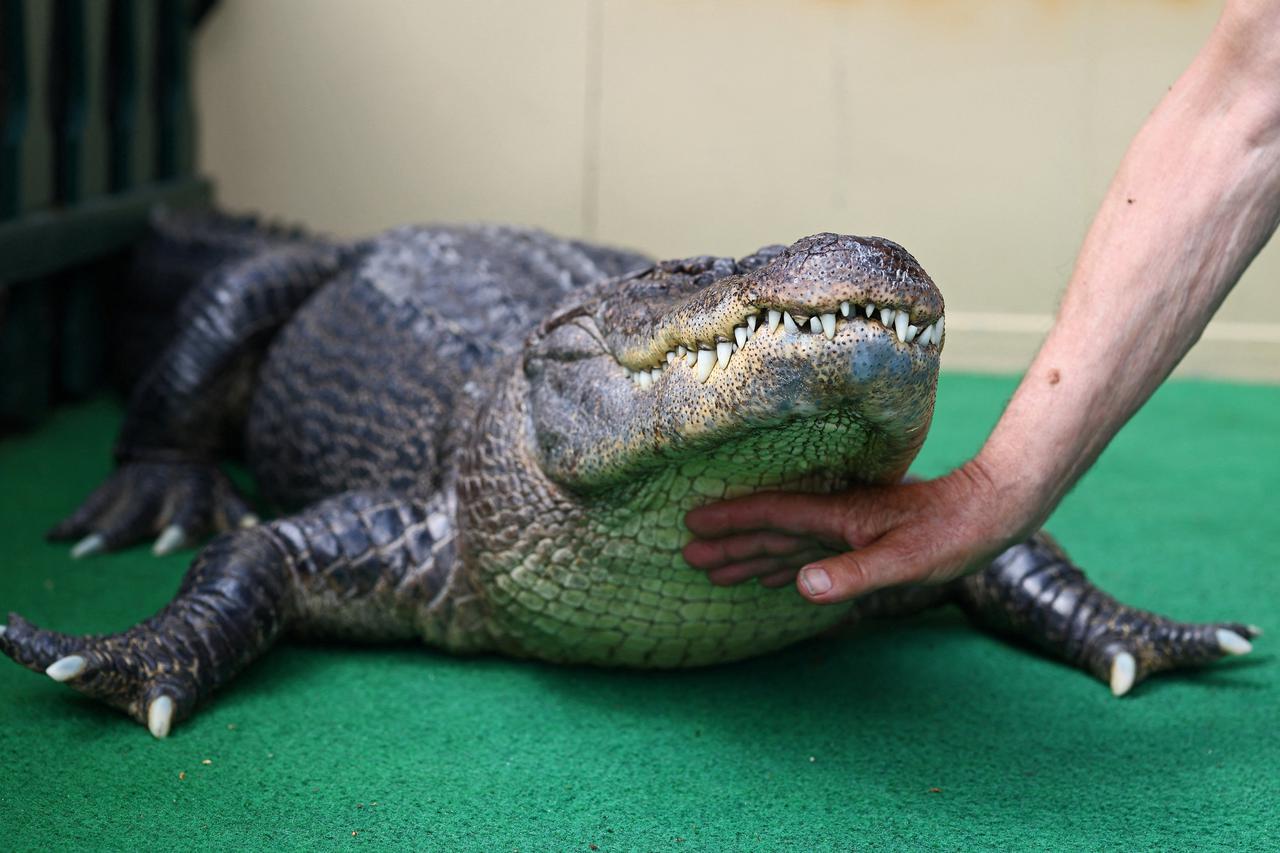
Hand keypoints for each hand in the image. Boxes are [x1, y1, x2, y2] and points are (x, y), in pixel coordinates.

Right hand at [682, 461, 1024, 602]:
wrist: (989, 512)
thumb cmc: (951, 534)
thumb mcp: (905, 560)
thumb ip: (854, 573)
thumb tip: (801, 585)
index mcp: (837, 516)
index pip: (772, 515)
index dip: (733, 520)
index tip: (694, 525)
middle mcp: (834, 517)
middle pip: (769, 529)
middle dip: (729, 543)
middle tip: (688, 555)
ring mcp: (845, 528)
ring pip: (784, 541)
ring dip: (750, 553)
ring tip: (715, 568)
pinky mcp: (859, 539)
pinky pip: (807, 550)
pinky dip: (782, 561)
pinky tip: (772, 573)